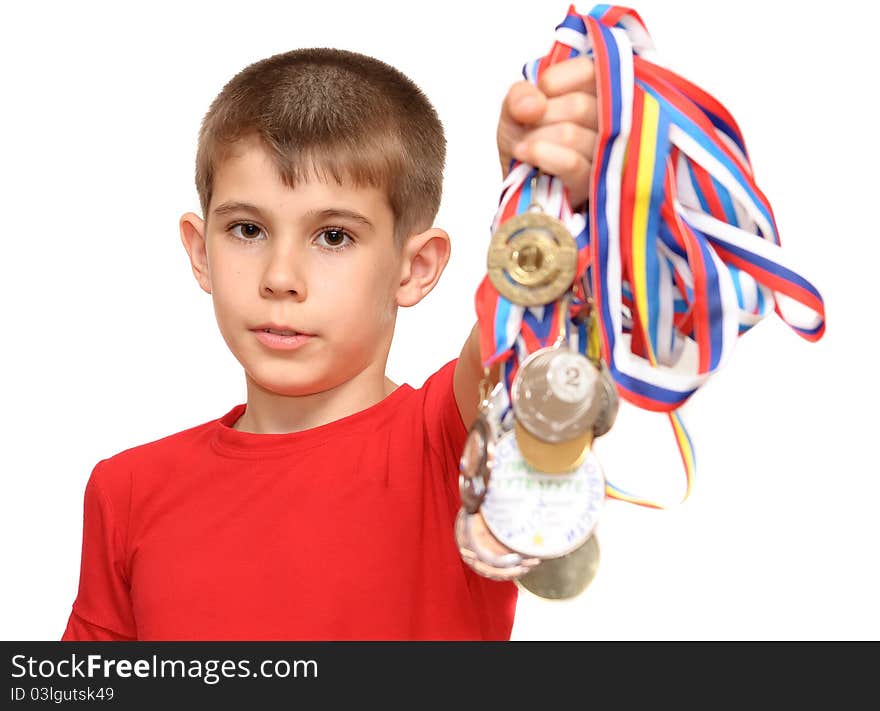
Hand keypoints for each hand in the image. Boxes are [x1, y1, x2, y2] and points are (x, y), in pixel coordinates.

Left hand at [496, 56, 597, 209]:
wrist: (524, 192)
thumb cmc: (528, 147)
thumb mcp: (515, 114)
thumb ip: (519, 96)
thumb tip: (535, 102)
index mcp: (596, 94)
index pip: (590, 71)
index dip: (556, 80)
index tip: (540, 94)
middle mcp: (610, 121)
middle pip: (579, 105)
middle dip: (541, 116)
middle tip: (528, 128)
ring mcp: (607, 155)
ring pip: (571, 134)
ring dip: (537, 138)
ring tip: (524, 147)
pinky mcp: (595, 184)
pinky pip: (571, 163)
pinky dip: (540, 154)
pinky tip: (524, 153)